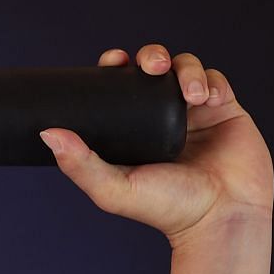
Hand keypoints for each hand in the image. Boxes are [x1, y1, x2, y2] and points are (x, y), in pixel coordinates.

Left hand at [39, 44, 273, 245]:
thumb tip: (47, 134)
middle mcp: (162, 116)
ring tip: (191, 96)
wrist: (221, 219)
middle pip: (154, 67)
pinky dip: (210, 81)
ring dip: (187, 69)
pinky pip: (216, 82)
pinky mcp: (225, 112)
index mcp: (133, 127)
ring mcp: (194, 112)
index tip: (112, 61)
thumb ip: (80, 164)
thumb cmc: (167, 209)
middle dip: (152, 55)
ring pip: (186, 68)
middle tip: (153, 65)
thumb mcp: (113, 189)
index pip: (119, 85)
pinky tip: (206, 98)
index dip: (114, 65)